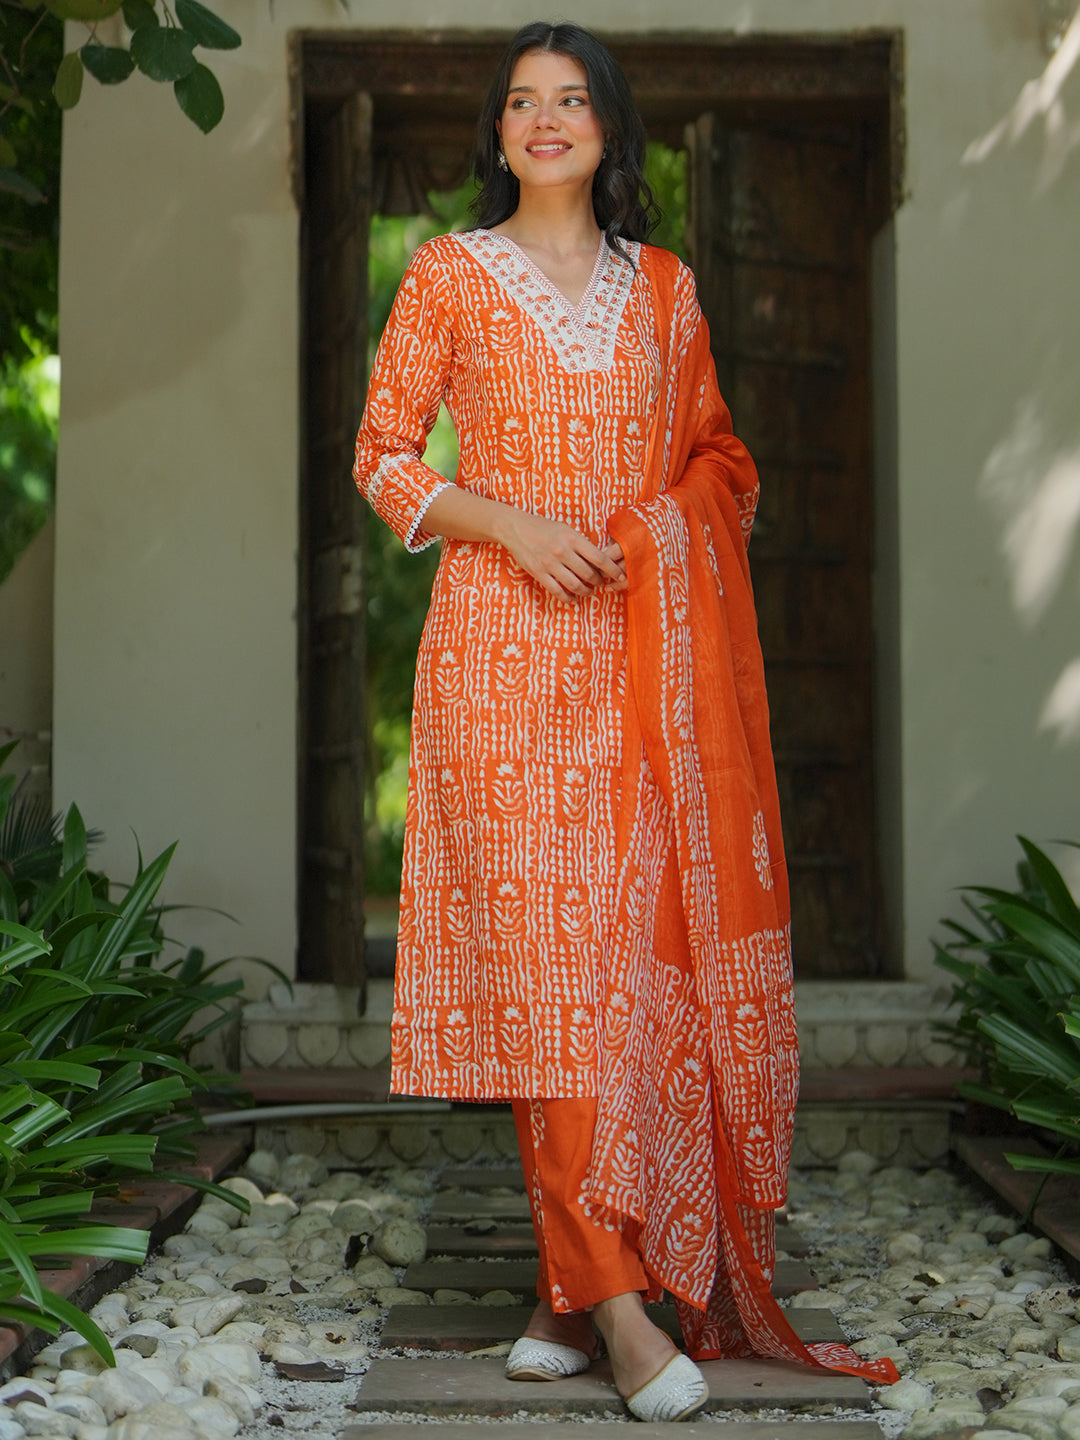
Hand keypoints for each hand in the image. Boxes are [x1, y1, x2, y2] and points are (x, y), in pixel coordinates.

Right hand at [499, 511, 625, 602]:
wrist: (516, 528)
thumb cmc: (544, 527)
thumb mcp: (566, 529)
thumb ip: (581, 544)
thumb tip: (599, 560)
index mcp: (572, 538)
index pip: (599, 558)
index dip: (613, 570)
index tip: (620, 576)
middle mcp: (562, 551)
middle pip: (589, 574)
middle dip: (599, 582)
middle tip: (601, 583)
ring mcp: (550, 563)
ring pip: (575, 585)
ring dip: (586, 591)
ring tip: (589, 591)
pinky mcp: (539, 573)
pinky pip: (558, 591)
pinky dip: (569, 598)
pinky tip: (573, 598)